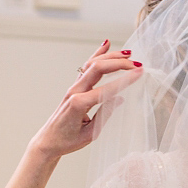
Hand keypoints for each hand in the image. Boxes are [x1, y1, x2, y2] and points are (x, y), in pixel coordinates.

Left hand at [31, 40, 142, 158]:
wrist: (48, 141)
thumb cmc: (68, 141)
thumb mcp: (90, 134)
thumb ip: (105, 115)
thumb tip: (119, 98)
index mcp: (79, 104)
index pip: (106, 88)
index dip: (125, 80)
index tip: (140, 73)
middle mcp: (75, 91)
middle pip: (98, 68)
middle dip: (119, 64)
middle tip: (137, 64)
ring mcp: (73, 87)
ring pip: (92, 64)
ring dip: (110, 57)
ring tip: (128, 54)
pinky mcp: (75, 87)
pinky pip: (86, 67)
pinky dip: (97, 55)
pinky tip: (106, 45)